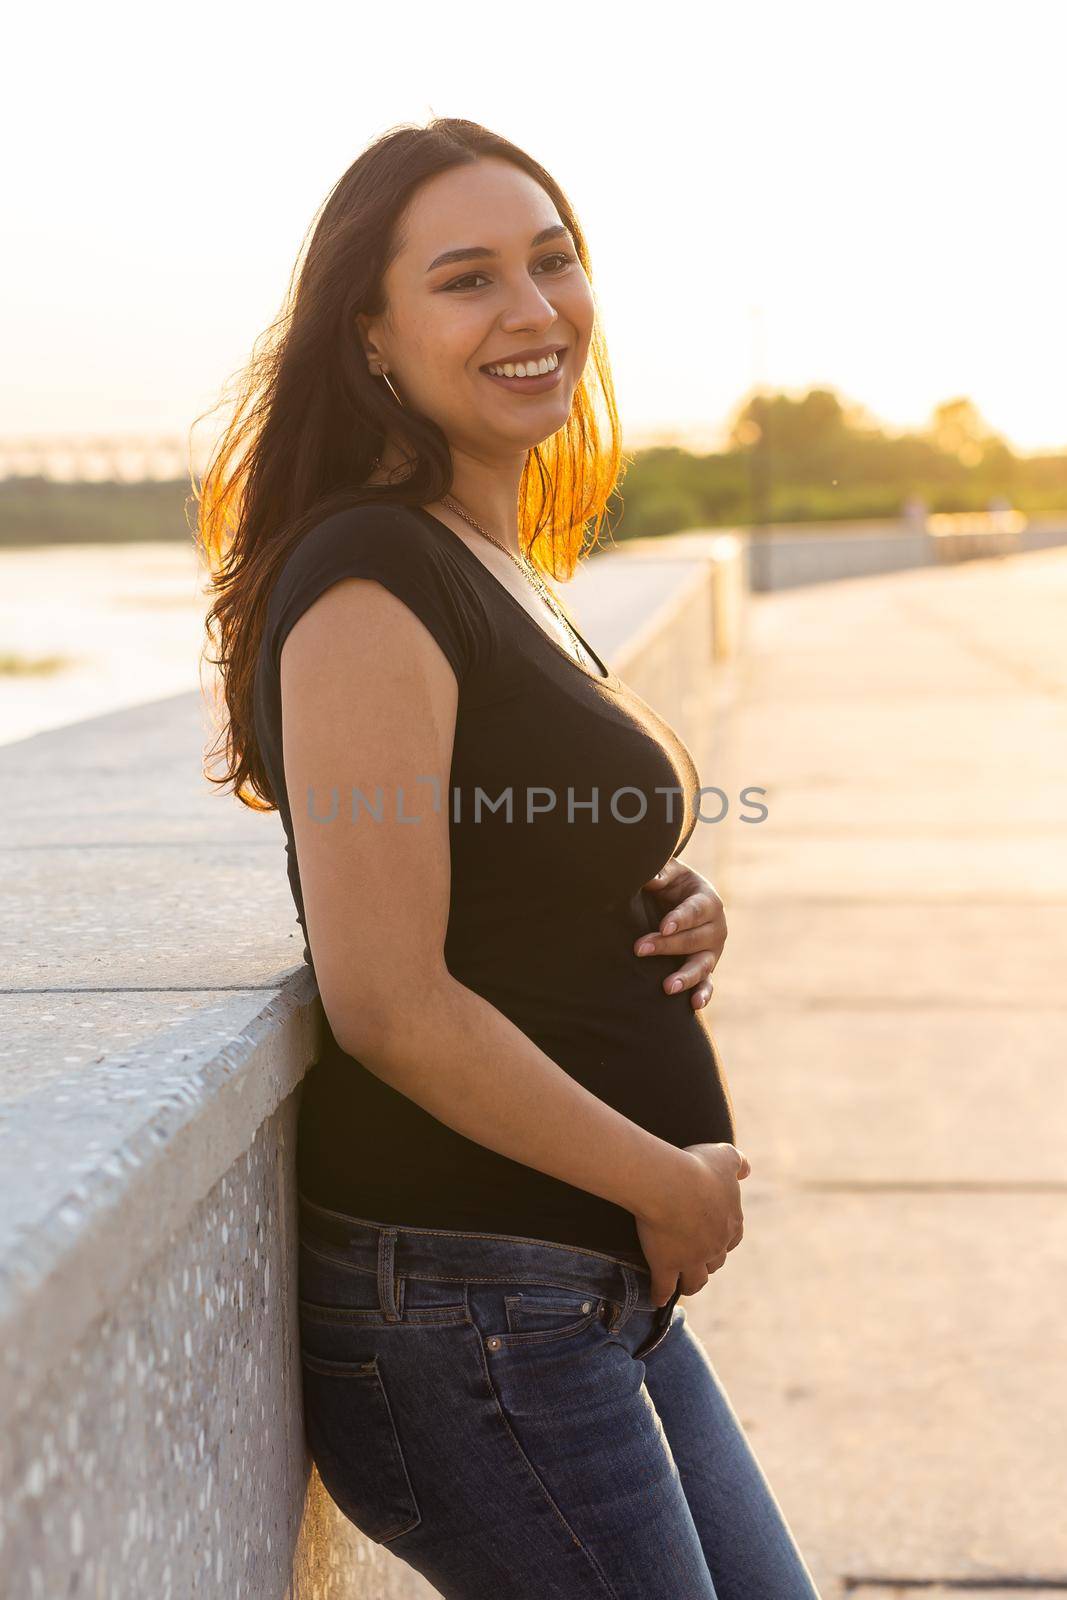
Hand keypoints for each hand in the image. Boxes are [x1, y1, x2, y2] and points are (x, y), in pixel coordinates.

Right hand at [634, 1142, 749, 1305]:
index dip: (724, 1240)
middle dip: (709, 1262)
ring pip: (696, 1280)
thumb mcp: (725, 1156)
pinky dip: (660, 1294)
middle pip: (716, 1262)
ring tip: (684, 1285)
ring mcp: (691, 1259)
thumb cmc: (698, 1169)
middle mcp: (715, 1246)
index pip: (732, 1239)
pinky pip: (664, 1287)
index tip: (717, 1240)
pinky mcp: (667, 1265)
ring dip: (691, 1283)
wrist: (672, 1185)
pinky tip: (656, 1299)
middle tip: (698, 1262)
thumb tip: (747, 1170)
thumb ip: (739, 1161)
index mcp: (730, 1222)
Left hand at [636, 857, 726, 1009]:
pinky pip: (708, 984)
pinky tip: (693, 1005)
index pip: (696, 910)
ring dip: (686, 976)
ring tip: (667, 987)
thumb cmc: (671, 883)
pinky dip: (703, 994)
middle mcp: (715, 927)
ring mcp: (712, 951)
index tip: (663, 926)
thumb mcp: (669, 873)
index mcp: (708, 900)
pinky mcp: (706, 968)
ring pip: (702, 965)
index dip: (680, 919)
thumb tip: (650, 877)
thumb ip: (661, 873)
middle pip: (694, 939)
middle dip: (667, 945)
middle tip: (639, 949)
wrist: (678, 900)